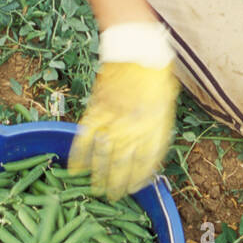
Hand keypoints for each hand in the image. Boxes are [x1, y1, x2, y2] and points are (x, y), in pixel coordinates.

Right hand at [68, 23, 178, 198]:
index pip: (148, 157)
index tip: (137, 188)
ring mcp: (114, 114)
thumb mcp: (166, 98)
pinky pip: (86, 134)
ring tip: (96, 191)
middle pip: (125, 159)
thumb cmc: (155, 70)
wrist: (136, 45)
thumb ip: (158, 123)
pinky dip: (79, 153)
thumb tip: (151, 147)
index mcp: (156, 121)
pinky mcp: (97, 106)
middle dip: (119, 181)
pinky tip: (76, 168)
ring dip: (99, 174)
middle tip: (114, 198)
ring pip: (104, 151)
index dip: (141, 175)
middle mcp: (135, 122)